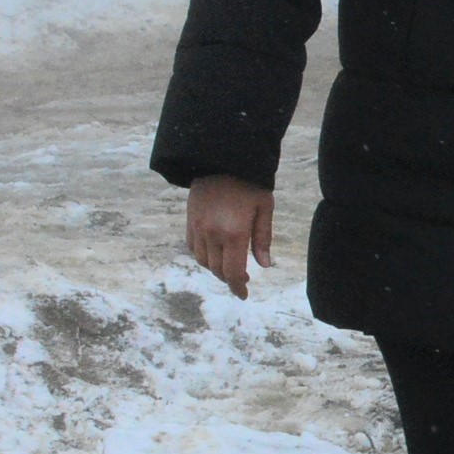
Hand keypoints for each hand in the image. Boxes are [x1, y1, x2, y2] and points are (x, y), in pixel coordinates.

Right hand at [185, 175, 273, 297]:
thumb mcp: (264, 208)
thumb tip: (264, 265)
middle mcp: (212, 234)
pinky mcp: (189, 221)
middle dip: (229, 279)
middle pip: (217, 270)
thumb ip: (263, 238)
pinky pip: (192, 247)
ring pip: (202, 261)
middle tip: (241, 280)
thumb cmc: (249, 182)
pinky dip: (202, 255)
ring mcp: (198, 228)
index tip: (244, 295)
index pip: (233, 272)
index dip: (238, 287)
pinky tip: (214, 253)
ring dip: (215, 268)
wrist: (222, 158)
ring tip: (228, 266)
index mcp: (234, 233)